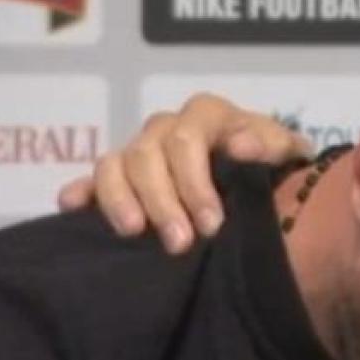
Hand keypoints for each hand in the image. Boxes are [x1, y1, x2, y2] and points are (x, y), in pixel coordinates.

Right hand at [57, 92, 312, 253]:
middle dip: (163, 201)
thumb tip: (241, 146)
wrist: (266, 177)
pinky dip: (81, 191)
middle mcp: (168, 127)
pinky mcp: (122, 176)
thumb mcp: (285, 153)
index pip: (189, 139)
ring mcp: (141, 151)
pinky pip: (93, 178)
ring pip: (114, 164)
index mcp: (207, 115)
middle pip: (147, 155)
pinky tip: (73, 206)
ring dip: (121, 200)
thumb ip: (271, 146)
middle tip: (180, 244)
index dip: (195, 182)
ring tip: (134, 233)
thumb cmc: (274, 164)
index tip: (212, 224)